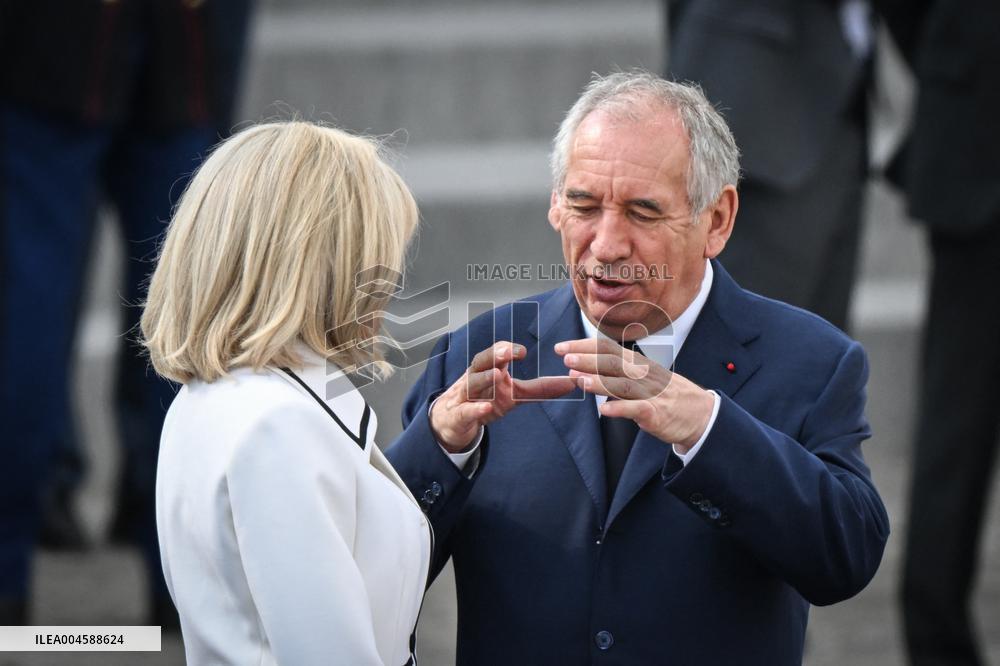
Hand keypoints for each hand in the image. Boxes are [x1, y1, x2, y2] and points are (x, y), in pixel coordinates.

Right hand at [430, 341, 577, 451]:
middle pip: (481, 361)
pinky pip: (465, 411)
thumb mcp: (513, 394)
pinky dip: (474, 409)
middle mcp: (475, 378)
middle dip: (495, 355)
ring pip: (471, 383)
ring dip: (484, 378)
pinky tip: (485, 408)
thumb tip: (570, 383)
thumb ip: (540, 389)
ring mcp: (465, 396)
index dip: (507, 350)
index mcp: (488, 368)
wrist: (452, 421)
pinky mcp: (459, 416)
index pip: (496, 353)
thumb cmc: (484, 399)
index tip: (523, 351)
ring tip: (498, 375)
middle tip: (510, 352)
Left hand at [555, 338, 714, 451]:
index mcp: (638, 364)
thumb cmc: (667, 395)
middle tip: (566, 359)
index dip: (584, 346)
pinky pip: (636, 410)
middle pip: (613, 363)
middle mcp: (643, 374)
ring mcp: (651, 393)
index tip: (563, 347)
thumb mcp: (644, 377)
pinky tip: (604, 410)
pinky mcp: (656, 413)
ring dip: (599, 382)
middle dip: (588, 360)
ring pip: (622, 385)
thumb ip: (618, 373)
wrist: (700, 414)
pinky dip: (620, 409)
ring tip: (579, 380)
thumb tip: (586, 370)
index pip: (608, 349)